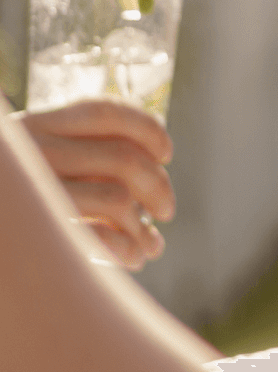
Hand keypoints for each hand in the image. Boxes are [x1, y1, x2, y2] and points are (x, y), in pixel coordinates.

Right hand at [15, 100, 174, 269]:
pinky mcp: (33, 233)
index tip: (166, 151)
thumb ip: (70, 156)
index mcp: (31, 127)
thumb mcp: (26, 163)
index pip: (103, 112)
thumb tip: (148, 171)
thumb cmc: (8, 202)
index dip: (145, 128)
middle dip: (158, 186)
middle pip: (124, 159)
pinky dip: (125, 249)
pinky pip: (98, 238)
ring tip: (150, 246)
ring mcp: (29, 194)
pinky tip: (130, 259)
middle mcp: (30, 153)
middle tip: (166, 210)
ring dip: (144, 227)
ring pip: (118, 201)